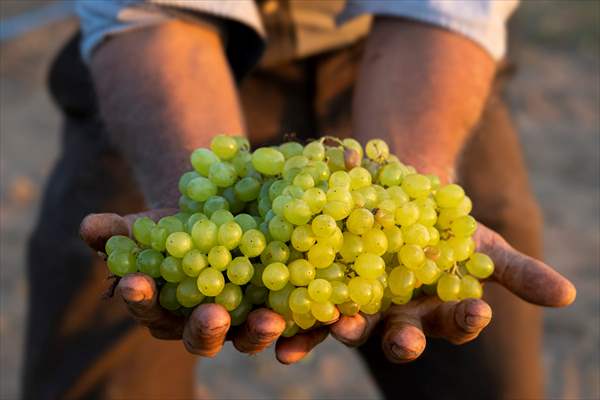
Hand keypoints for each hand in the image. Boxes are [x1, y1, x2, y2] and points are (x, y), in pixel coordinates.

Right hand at [80, 210, 288, 356]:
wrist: (216, 217)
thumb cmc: (173, 225)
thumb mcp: (146, 223)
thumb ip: (119, 230)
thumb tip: (89, 226)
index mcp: (165, 308)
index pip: (148, 308)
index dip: (140, 298)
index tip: (133, 283)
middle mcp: (202, 322)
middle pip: (201, 336)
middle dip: (205, 328)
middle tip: (212, 314)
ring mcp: (242, 320)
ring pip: (247, 336)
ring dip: (258, 332)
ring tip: (270, 320)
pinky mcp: (276, 307)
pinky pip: (288, 321)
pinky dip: (299, 325)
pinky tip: (310, 315)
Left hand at [275, 223, 575, 363]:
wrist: (392, 194)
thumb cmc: (441, 224)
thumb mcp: (477, 241)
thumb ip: (514, 270)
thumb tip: (568, 295)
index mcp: (436, 311)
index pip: (458, 323)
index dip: (468, 320)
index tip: (477, 310)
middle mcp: (396, 317)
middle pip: (402, 337)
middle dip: (404, 339)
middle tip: (403, 336)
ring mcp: (358, 306)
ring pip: (354, 327)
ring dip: (346, 331)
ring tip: (342, 328)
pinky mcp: (321, 291)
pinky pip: (307, 311)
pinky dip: (297, 324)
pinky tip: (283, 336)